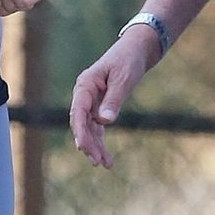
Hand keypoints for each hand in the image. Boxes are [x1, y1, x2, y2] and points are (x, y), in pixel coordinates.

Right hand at [70, 30, 159, 168]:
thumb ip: (113, 100)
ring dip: (95, 146)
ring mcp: (91, 100)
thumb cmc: (129, 60)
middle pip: (81, 123)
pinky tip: (107, 158)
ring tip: (105, 165)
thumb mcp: (124, 79)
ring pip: (89, 128)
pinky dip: (101, 140)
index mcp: (85, 85)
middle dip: (88, 144)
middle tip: (97, 162)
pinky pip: (97, 126)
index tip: (84, 149)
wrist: (137, 49)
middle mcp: (84, 93)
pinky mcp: (100, 105)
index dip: (80, 132)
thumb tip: (104, 122)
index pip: (77, 113)